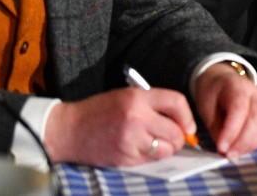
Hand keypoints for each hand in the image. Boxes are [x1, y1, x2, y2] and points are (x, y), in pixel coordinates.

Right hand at [44, 88, 194, 166]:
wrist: (68, 129)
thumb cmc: (99, 111)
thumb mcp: (126, 96)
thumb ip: (153, 104)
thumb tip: (181, 121)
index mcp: (138, 98)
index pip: (176, 102)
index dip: (187, 115)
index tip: (188, 125)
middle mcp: (137, 118)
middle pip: (175, 130)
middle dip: (179, 136)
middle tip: (175, 137)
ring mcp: (131, 139)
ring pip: (167, 149)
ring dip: (168, 148)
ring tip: (159, 144)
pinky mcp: (125, 157)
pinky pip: (152, 160)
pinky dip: (153, 157)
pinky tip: (144, 150)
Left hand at [193, 62, 256, 158]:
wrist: (222, 82)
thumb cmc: (213, 96)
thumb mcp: (206, 110)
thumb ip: (216, 129)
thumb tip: (225, 150)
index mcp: (237, 87)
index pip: (239, 110)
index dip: (231, 131)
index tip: (221, 148)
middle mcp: (256, 93)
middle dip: (243, 141)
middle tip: (229, 155)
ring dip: (251, 144)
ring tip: (236, 153)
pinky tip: (245, 148)